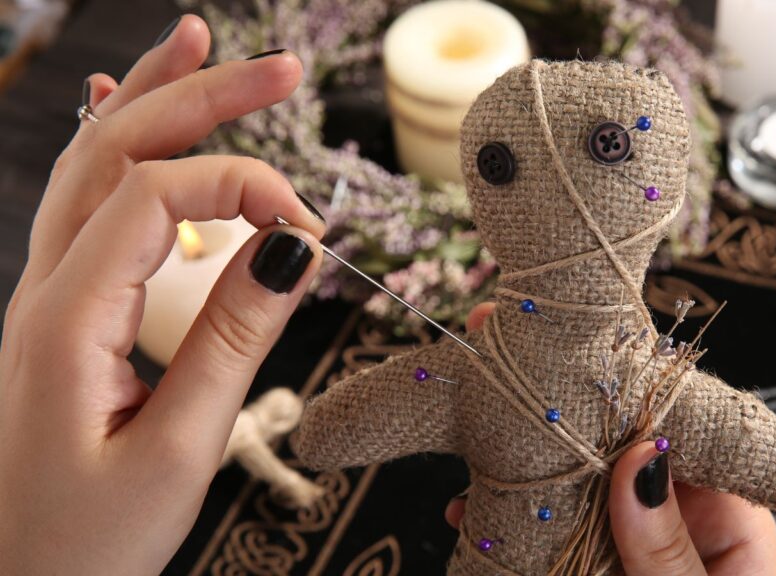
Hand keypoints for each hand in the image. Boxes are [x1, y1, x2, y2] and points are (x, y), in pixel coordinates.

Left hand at [0, 16, 323, 574]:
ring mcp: (46, 299)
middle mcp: (44, 293)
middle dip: (200, 98)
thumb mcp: (178, 452)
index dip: (241, 188)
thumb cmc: (85, 543)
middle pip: (116, 153)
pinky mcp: (64, 315)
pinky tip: (124, 113)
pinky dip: (116, 151)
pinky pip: (83, 207)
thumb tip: (291, 249)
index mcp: (66, 322)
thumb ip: (233, 340)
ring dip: (152, 104)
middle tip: (280, 68)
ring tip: (198, 46)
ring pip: (92, 169)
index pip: (155, 197)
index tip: (311, 233)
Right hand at [446, 303, 775, 574]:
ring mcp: (625, 545)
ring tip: (470, 450)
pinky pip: (549, 531)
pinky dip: (511, 519)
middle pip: (617, 451)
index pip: (684, 432)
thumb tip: (640, 459)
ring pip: (573, 489)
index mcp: (729, 521)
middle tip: (498, 367)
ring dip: (522, 469)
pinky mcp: (585, 565)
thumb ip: (668, 552)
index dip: (631, 389)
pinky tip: (468, 512)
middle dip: (559, 418)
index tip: (575, 358)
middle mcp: (676, 523)